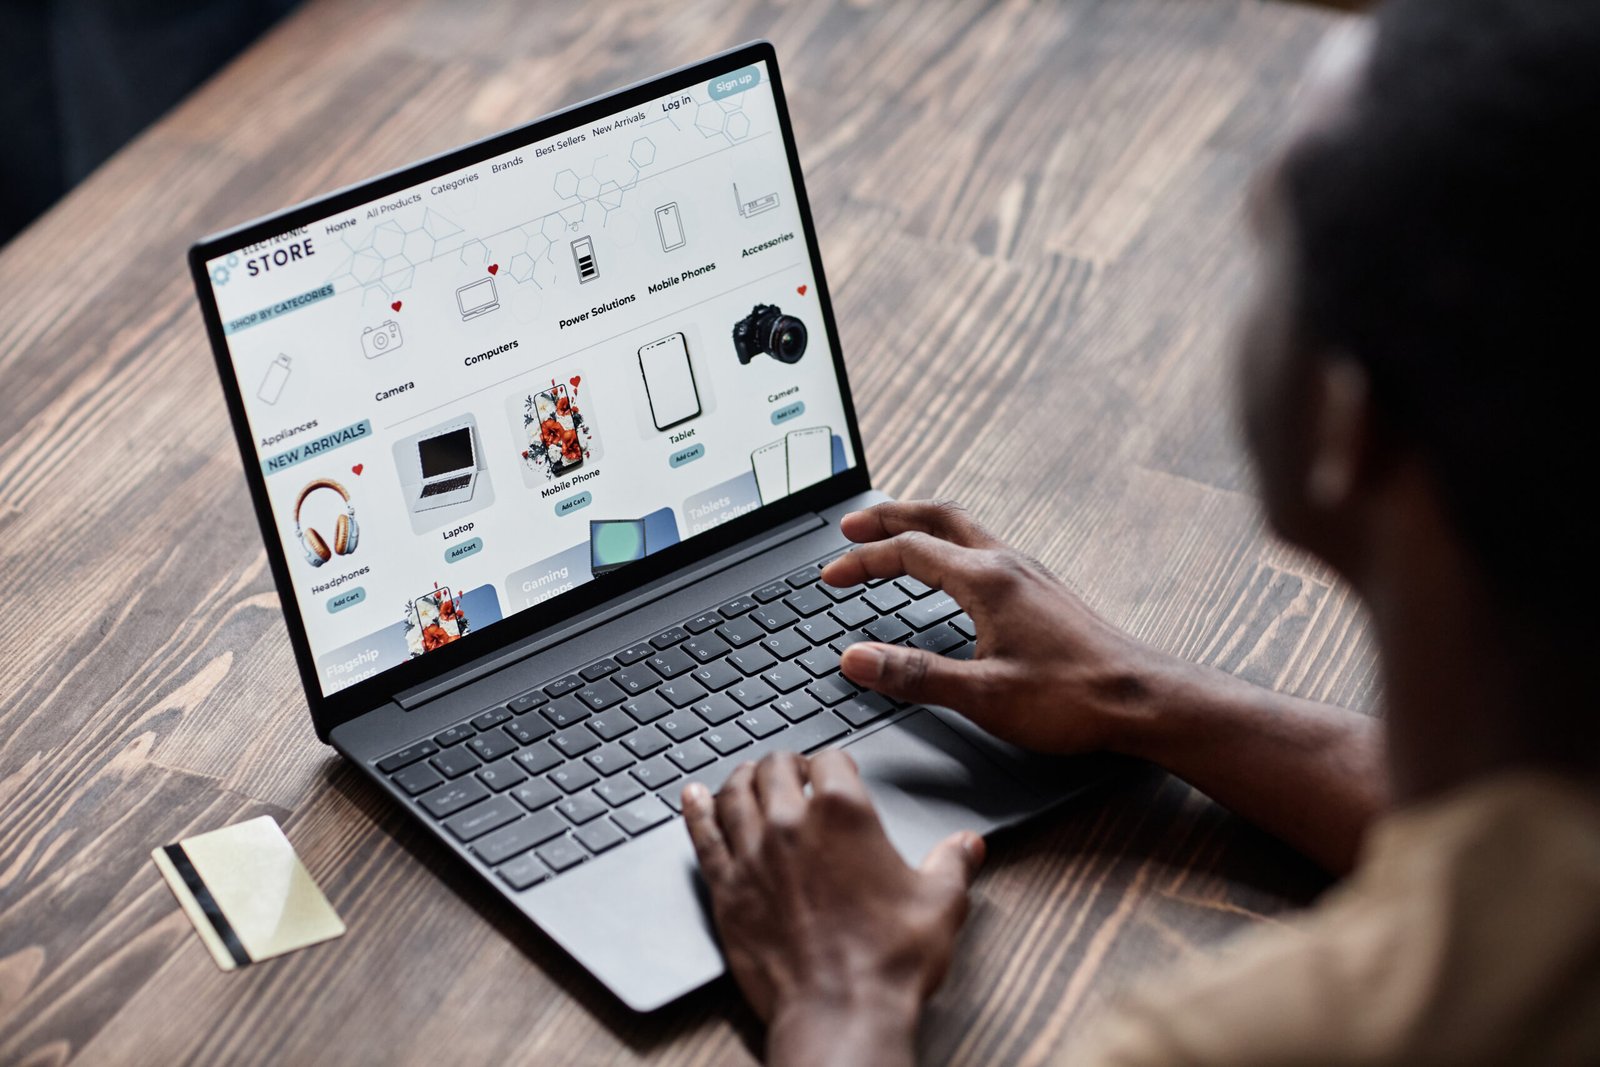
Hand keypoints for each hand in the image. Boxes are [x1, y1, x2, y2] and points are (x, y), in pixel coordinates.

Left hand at [683, 750, 982, 1066]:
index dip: (836, 761)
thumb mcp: (940, 904)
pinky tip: (691, 798)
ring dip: (741, 778)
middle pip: (775, 768)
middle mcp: (792, 824)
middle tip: (793, 771)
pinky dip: (695, 811)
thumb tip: (969, 845)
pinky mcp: (726, 888)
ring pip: (734, 794)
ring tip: (747, 776)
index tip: (838, 770)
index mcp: (845, 814)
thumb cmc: (888, 961)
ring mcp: (753, 855)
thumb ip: (954, 864)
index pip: (831, 760)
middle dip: (787, 764)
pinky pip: (703, 837)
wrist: (840, 1012)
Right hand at [820, 500, 1179, 755]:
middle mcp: (1008, 565)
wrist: (1143, 700)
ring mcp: (1029, 575)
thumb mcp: (982, 695)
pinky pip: (984, 549)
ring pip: (964, 530)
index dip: (862, 561)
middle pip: (937, 519)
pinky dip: (949, 546)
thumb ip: (913, 675)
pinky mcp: (1042, 592)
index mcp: (988, 581)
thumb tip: (854, 659)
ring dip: (920, 526)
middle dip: (889, 518)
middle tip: (852, 525)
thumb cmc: (1073, 699)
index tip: (830, 576)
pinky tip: (950, 572)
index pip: (909, 552)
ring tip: (892, 535)